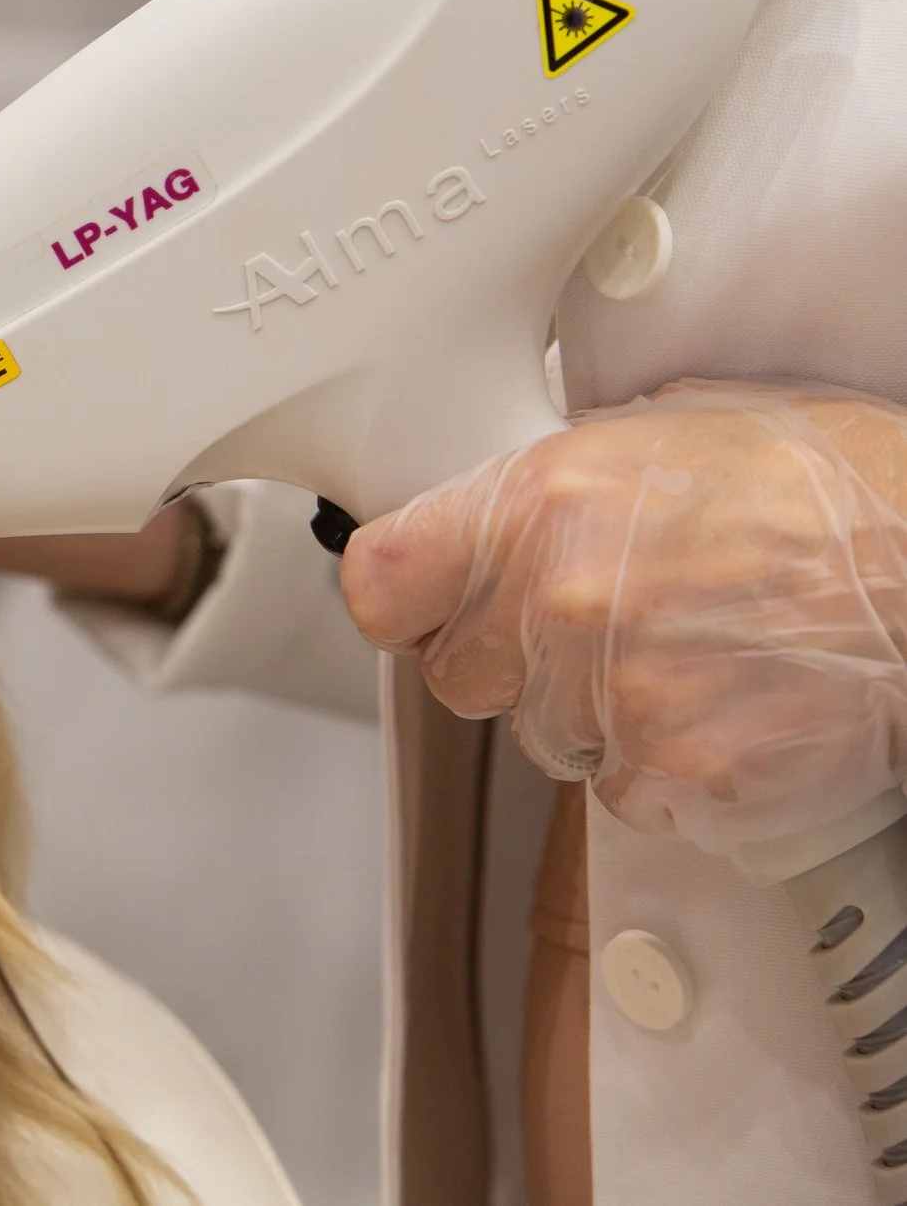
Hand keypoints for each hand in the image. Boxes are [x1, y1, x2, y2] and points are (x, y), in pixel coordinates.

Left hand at [339, 379, 906, 853]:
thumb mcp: (670, 431)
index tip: (414, 601)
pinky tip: (728, 702)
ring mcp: (612, 694)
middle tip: (596, 622)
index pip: (381, 577)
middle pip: (456, 672)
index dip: (399, 596)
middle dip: (510, 657)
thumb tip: (511, 507)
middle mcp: (556, 601)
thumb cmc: (837, 486)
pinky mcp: (677, 770)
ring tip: (692, 650)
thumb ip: (563, 482)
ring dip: (596, 709)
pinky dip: (667, 762)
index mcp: (537, 502)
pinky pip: (625, 788)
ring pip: (544, 735)